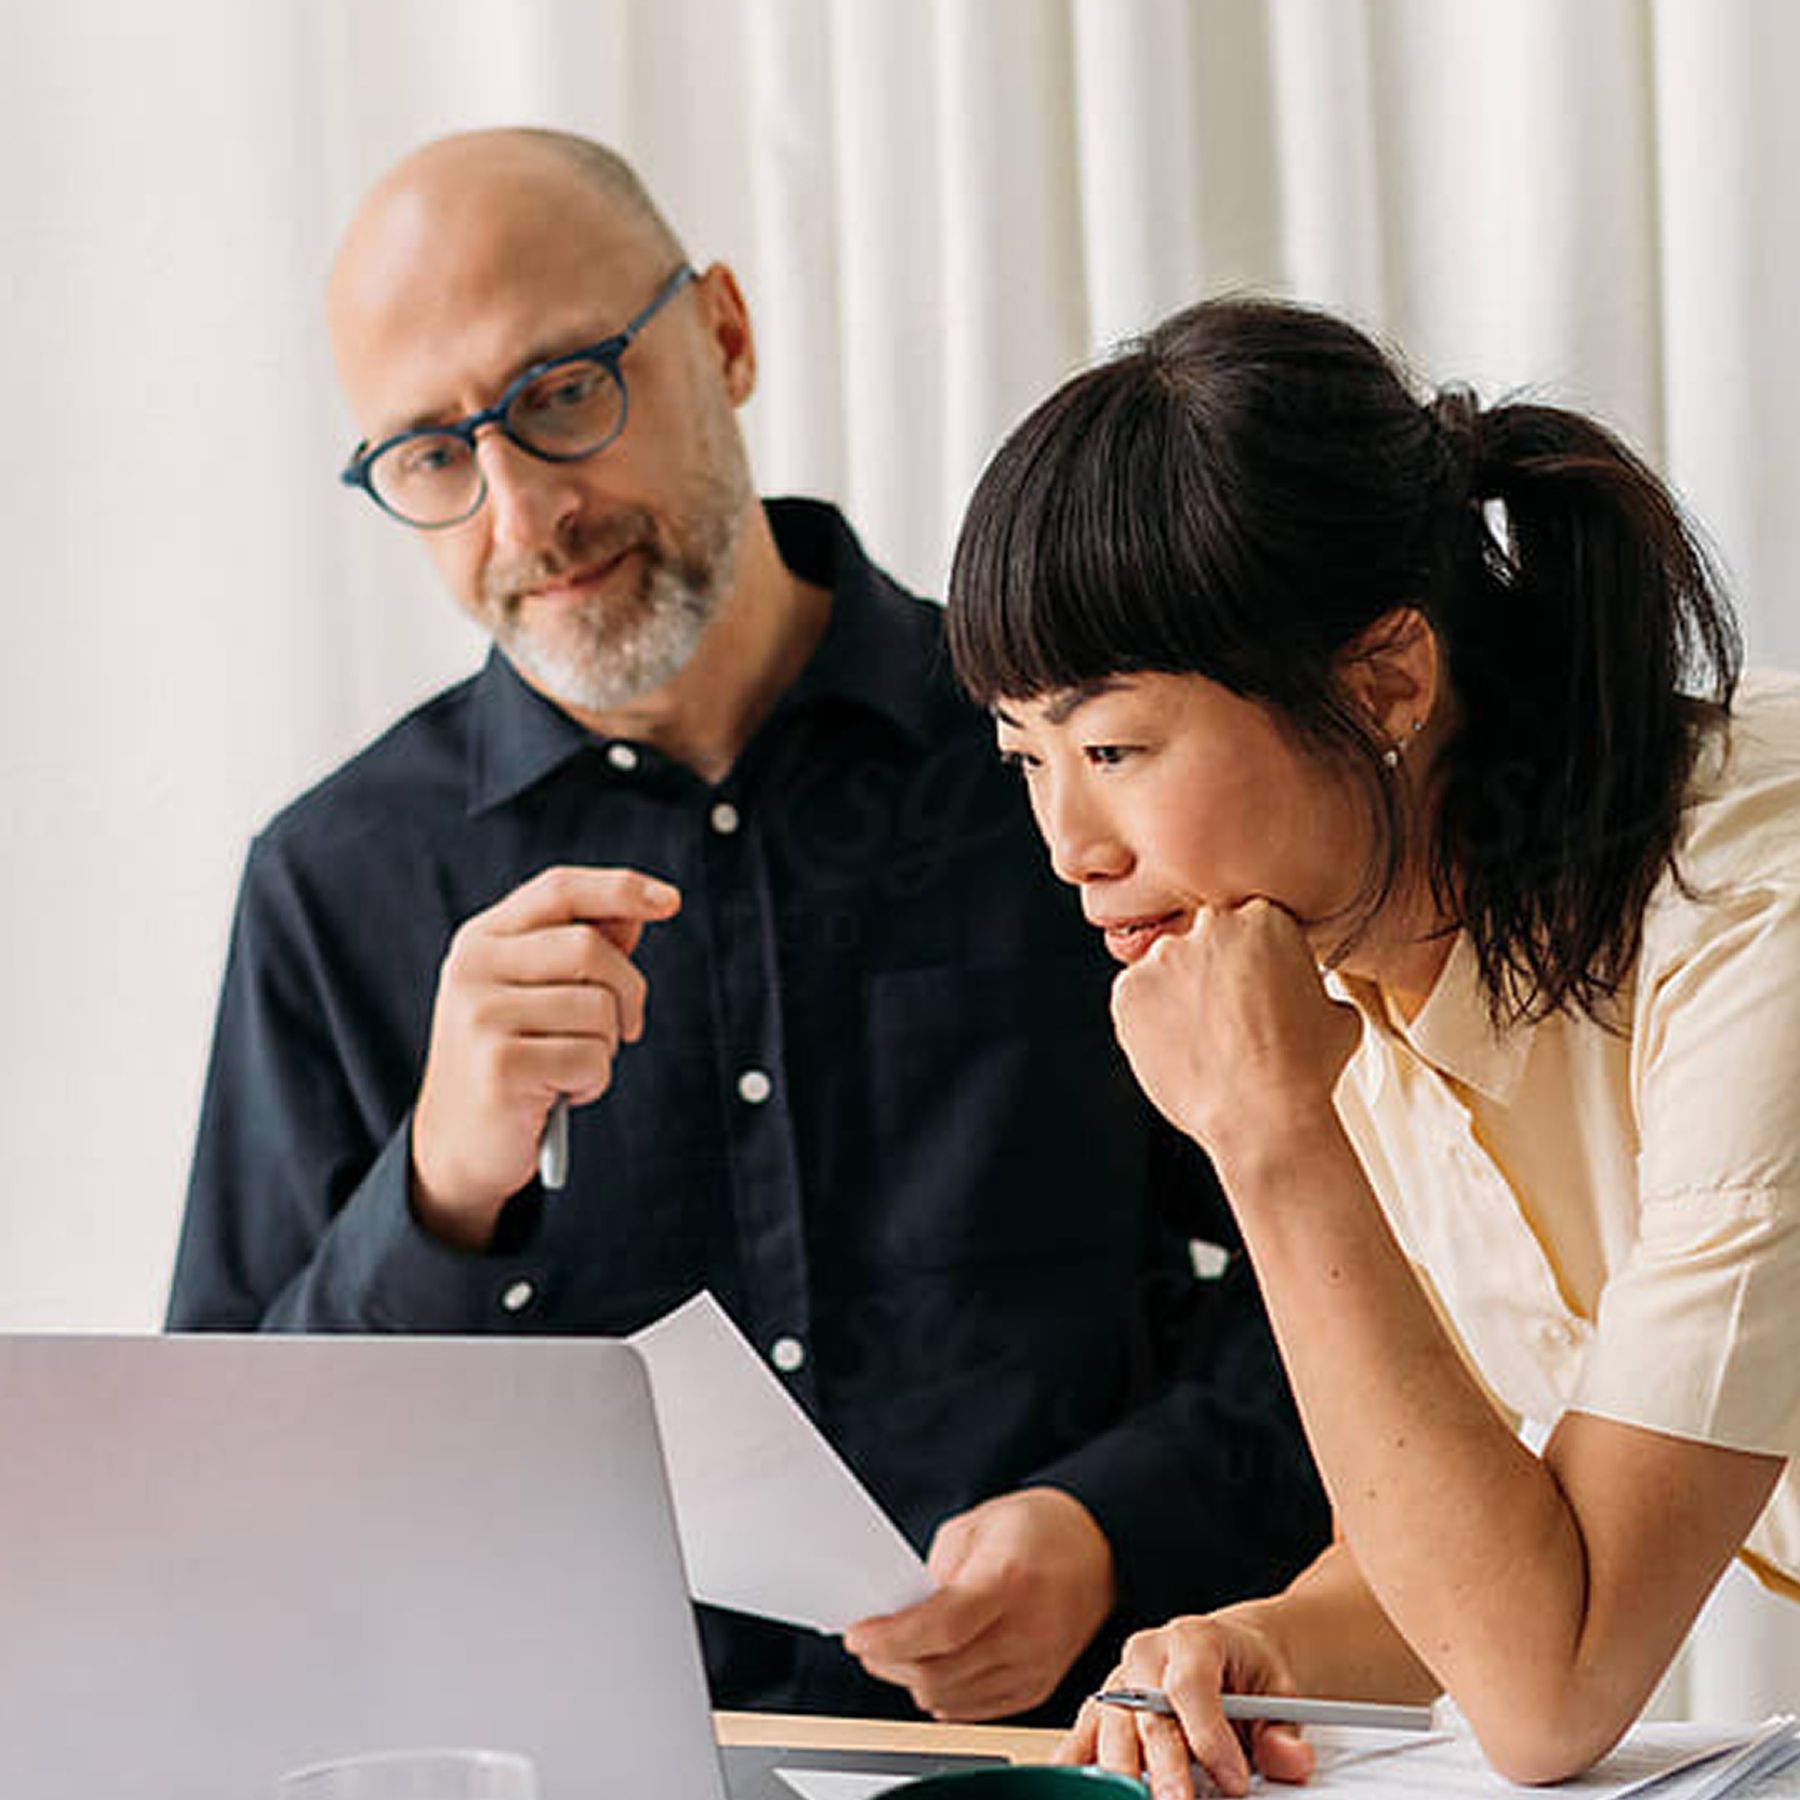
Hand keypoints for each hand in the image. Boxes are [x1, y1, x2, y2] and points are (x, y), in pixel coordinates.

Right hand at [411, 865, 680, 1246]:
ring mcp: (480, 1015)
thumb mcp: (541, 995)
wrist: (457, 1147)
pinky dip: (593, 1081)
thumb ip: (584, 949)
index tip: (670, 901)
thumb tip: (636, 912)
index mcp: (483, 939)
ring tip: (571, 1067)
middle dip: (627, 992)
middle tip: (623, 1028)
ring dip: (607, 1046)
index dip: (620, 888)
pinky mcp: (499, 1065)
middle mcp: (473, 968)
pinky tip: (559, 1094)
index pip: (560, 890)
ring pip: (599, 1007)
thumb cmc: (513, 1062)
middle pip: (590, 948)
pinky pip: (590, 1058)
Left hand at [842, 1488, 1114, 1720]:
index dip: (891, 1639)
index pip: (941, 1628)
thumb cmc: (1038, 1529)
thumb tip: (898, 1613)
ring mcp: (1036, 1666)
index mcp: (1011, 1581)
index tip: (857, 1635)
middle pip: (940, 1672)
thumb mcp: (976, 1525)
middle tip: (868, 1643)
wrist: (1099, 1549)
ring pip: (950, 1699)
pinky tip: (934, 1666)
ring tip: (897, 1652)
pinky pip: (973, 1710)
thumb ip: (935, 1572)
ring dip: (912, 1679)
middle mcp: (1029, 1631)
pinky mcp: (1038, 1687)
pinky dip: (943, 1694)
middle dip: (890, 1662)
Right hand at [1059, 1613, 1315, 1799]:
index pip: (1191, 1686)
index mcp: (1193, 1639)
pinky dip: (1080, 1767)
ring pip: (1110, 1730)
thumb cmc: (1246, 1671)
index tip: (1234, 1782)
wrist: (1225, 1650)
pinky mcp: (1100, 1708)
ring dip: (1123, 1775)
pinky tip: (1086, 1790)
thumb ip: (1283, 1731)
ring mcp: (1118, 1680)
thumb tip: (1290, 1761)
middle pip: (1146, 1715)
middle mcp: (1147, 1654)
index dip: (1209, 1737)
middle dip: (1164, 1769)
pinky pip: (1081, 1737)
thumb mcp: (1278, 1691)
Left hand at [1110, 899, 1359, 1168]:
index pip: (1248, 926)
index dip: (1251, 962)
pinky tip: (1177, 1049)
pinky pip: (1135, 1000)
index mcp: (1264, 918)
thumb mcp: (1338, 1015)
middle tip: (1227, 1015)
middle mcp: (1210, 926)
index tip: (1253, 987)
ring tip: (1203, 1040)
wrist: (1262, 1115)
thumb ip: (1314, 986)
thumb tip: (1312, 997)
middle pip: (1204, 941)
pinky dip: (1148, 1021)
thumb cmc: (1305, 1071)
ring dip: (1178, 996)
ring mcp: (1163, 957)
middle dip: (1212, 971)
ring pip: (1166, 969)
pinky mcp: (1128, 992)